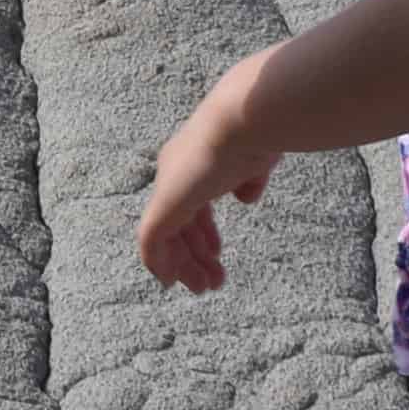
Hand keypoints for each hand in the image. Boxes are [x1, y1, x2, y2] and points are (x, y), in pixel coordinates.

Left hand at [134, 67, 284, 292]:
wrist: (243, 121)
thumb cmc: (257, 133)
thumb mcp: (257, 160)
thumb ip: (249, 179)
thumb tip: (246, 197)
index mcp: (195, 162)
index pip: (191, 203)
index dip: (203, 230)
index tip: (217, 253)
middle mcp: (175, 173)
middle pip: (178, 222)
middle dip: (194, 253)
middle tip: (211, 281)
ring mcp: (168, 190)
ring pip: (165, 237)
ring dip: (184, 265)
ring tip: (205, 288)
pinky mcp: (163, 206)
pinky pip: (151, 242)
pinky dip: (158, 263)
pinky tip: (169, 281)